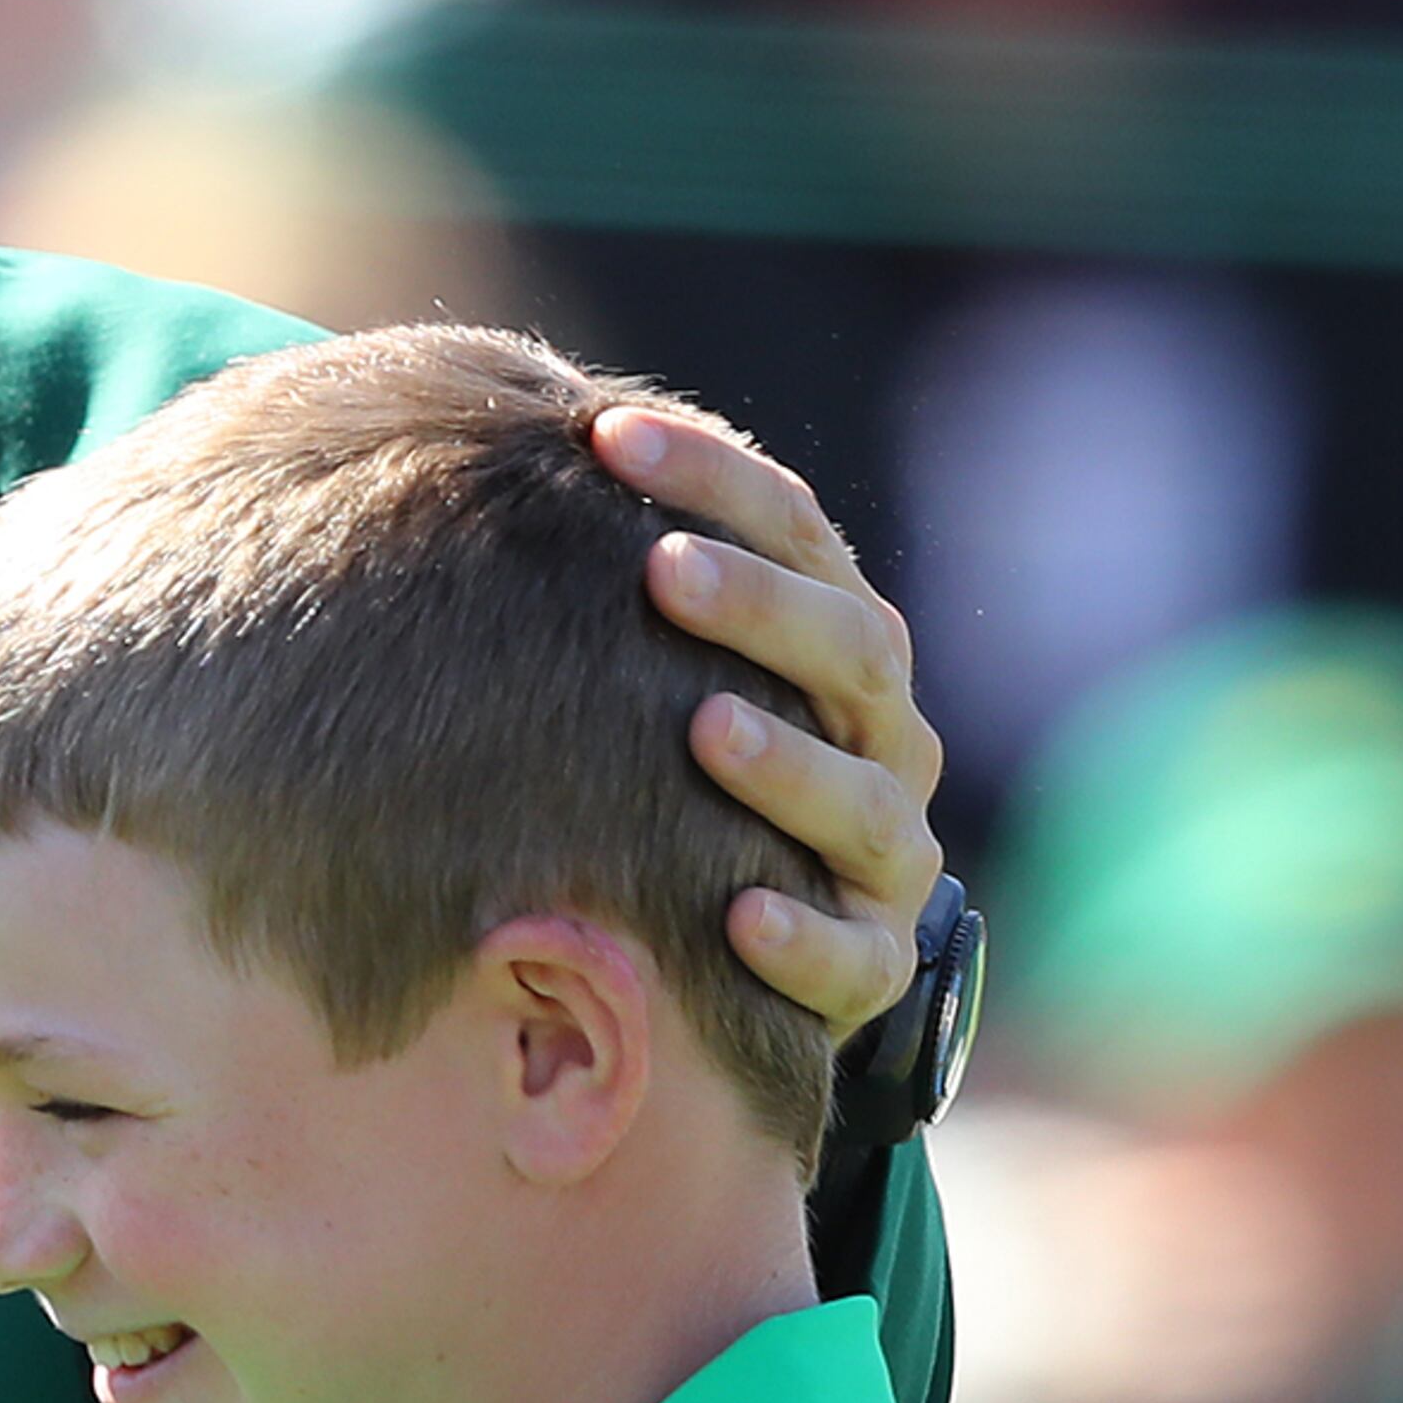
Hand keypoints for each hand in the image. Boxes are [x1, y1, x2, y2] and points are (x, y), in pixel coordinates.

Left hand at [600, 405, 944, 1037]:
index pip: (800, 536)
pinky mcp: (870, 965)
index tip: (605, 438)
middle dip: (762, 608)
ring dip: (786, 763)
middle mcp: (884, 741)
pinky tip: (739, 915)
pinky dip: (800, 937)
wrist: (776, 945)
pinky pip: (849, 957)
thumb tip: (517, 447)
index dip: (714, 478)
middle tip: (667, 570)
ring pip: (860, 804)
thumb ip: (633, 589)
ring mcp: (884, 857)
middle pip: (850, 653)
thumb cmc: (686, 777)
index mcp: (843, 650)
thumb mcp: (671, 671)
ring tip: (706, 729)